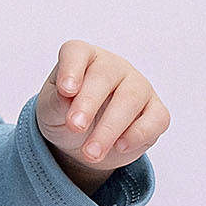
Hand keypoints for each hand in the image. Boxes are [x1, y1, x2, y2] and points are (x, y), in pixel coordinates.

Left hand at [35, 41, 169, 193]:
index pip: (77, 52)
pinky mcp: (155, 112)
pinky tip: (120, 147)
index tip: (65, 91)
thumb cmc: (65, 114)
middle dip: (88, 104)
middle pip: (104, 77)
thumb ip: (55, 102)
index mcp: (84, 59)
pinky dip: (137, 135)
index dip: (71, 69)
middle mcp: (113, 68)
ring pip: (130, 100)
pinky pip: (155, 120)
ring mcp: (138, 87)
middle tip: (75, 127)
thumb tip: (65, 98)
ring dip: (109, 128)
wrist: (81, 141)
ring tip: (91, 153)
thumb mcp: (50, 110)